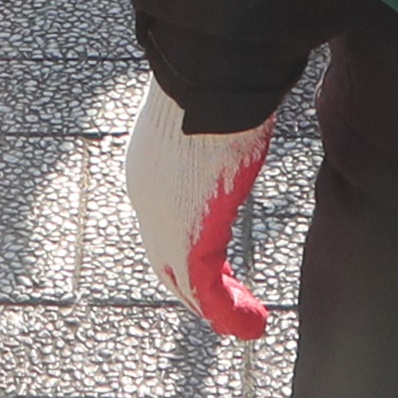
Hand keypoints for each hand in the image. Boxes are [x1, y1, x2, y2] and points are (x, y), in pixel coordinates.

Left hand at [122, 83, 272, 340]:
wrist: (204, 73)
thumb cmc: (214, 73)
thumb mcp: (210, 105)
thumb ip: (220, 121)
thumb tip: (245, 102)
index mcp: (148, 165)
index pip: (162, 218)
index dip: (184, 247)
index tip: (213, 264)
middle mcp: (147, 197)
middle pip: (166, 257)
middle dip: (195, 287)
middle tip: (225, 307)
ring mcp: (162, 219)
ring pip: (184, 280)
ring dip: (217, 307)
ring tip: (246, 323)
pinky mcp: (189, 234)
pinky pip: (203, 290)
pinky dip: (226, 312)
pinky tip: (249, 324)